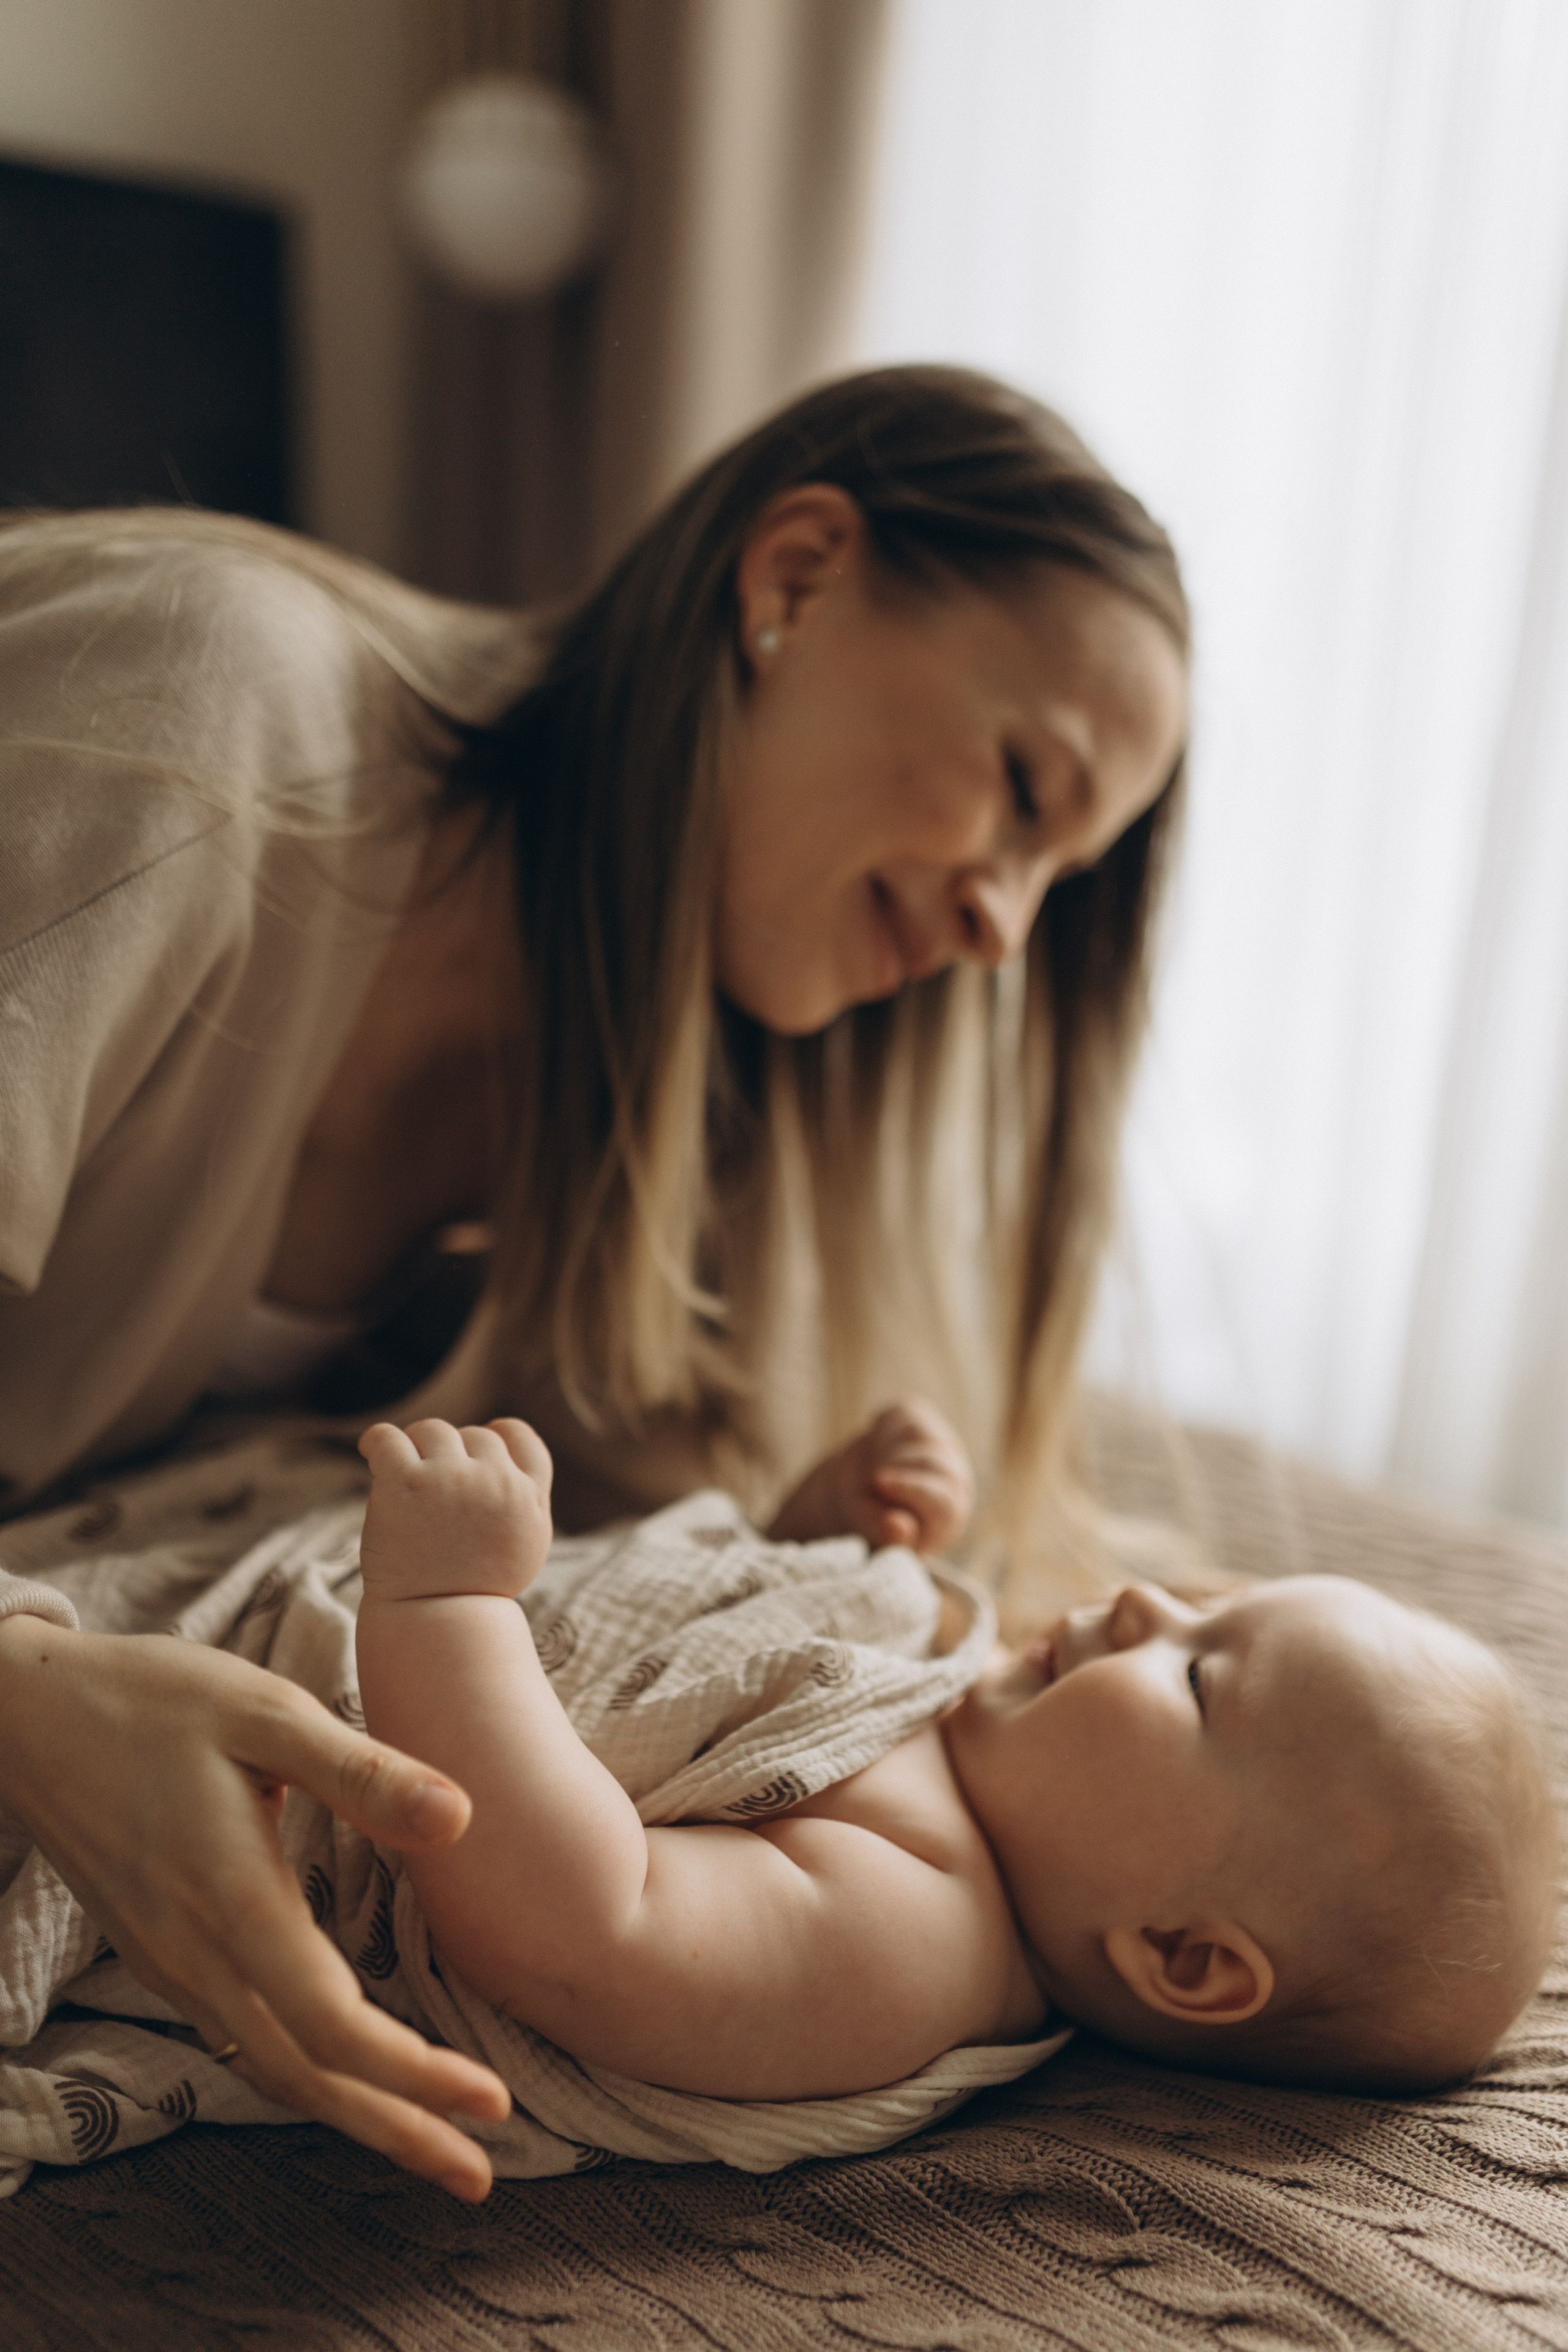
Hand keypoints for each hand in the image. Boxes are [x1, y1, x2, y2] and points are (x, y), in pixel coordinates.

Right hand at [0, 1615, 510, 2198]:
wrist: (30, 1715)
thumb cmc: (155, 1700)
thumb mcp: (266, 1712)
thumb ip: (362, 1771)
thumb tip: (461, 1817)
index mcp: (230, 1899)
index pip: (331, 2023)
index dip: (412, 2074)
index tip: (490, 2101)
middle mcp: (196, 1953)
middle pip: (306, 2075)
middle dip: (396, 2130)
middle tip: (478, 2175)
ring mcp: (172, 1962)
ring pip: (272, 2068)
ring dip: (355, 2114)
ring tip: (431, 2143)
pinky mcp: (162, 1954)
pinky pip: (244, 2042)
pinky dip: (308, 2077)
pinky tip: (347, 2076)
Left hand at [358, 1418, 553, 1602]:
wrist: (434, 1622)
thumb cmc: (473, 1593)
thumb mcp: (523, 1546)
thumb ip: (522, 1501)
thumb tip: (502, 1459)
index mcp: (528, 1498)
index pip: (519, 1437)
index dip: (498, 1434)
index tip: (478, 1444)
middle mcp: (496, 1481)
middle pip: (473, 1436)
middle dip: (451, 1456)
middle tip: (430, 1490)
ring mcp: (451, 1478)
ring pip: (431, 1431)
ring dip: (417, 1451)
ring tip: (404, 1484)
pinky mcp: (406, 1481)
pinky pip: (387, 1437)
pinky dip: (376, 1440)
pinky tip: (370, 1451)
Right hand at [767, 1398, 974, 1553]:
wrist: (860, 1492)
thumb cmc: (872, 1518)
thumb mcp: (871, 1533)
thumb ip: (884, 1533)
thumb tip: (897, 1528)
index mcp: (947, 1515)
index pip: (940, 1498)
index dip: (910, 1488)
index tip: (878, 1482)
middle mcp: (954, 1478)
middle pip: (930, 1460)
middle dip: (891, 1467)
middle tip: (868, 1483)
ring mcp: (941, 1446)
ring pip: (916, 1434)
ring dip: (883, 1451)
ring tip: (869, 1472)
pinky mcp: (922, 1421)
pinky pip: (901, 1415)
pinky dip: (881, 1430)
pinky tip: (875, 1449)